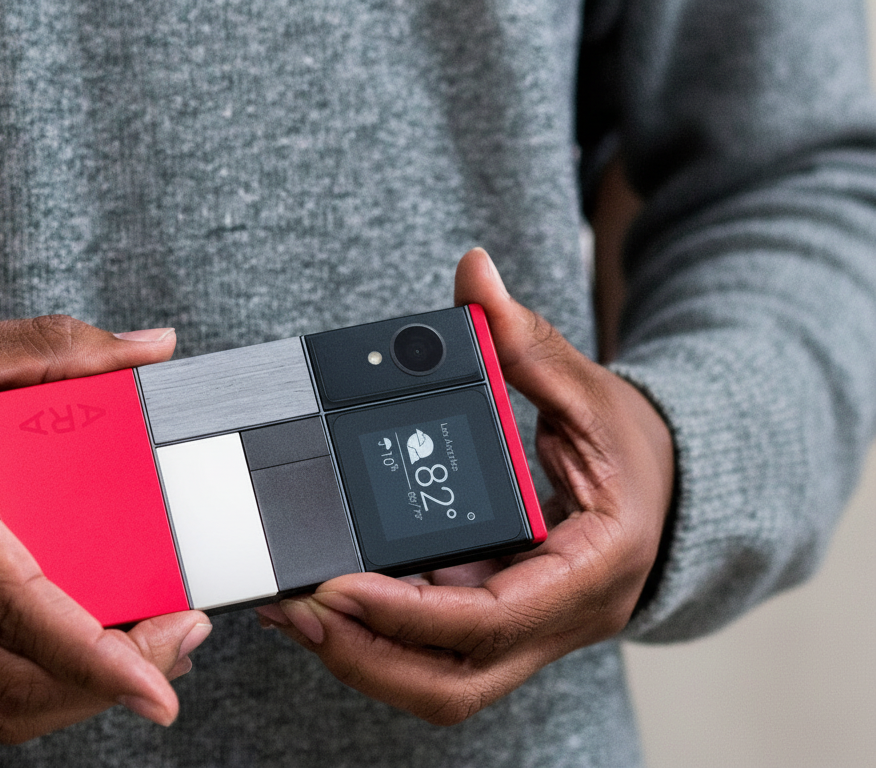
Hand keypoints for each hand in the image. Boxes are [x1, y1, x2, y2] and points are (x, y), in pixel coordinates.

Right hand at [0, 316, 211, 743]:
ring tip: (146, 647)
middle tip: (181, 634)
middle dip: (111, 678)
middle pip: (13, 673)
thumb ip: (52, 347)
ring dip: (81, 694)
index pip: (5, 598)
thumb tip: (153, 348)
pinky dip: (41, 686)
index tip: (155, 683)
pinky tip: (84, 646)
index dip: (87, 650)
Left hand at [255, 248, 673, 723]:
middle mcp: (556, 619)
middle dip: (366, 660)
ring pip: (436, 680)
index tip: (338, 587)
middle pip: (452, 682)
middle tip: (292, 612)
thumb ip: (527, 339)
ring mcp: (522, 631)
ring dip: (360, 658)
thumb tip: (475, 274)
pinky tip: (319, 601)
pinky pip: (430, 651)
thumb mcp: (588, 389)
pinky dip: (374, 636)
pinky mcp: (492, 622)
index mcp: (589, 570)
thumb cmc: (632, 446)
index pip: (492, 619)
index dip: (409, 613)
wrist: (674, 492)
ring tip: (288, 610)